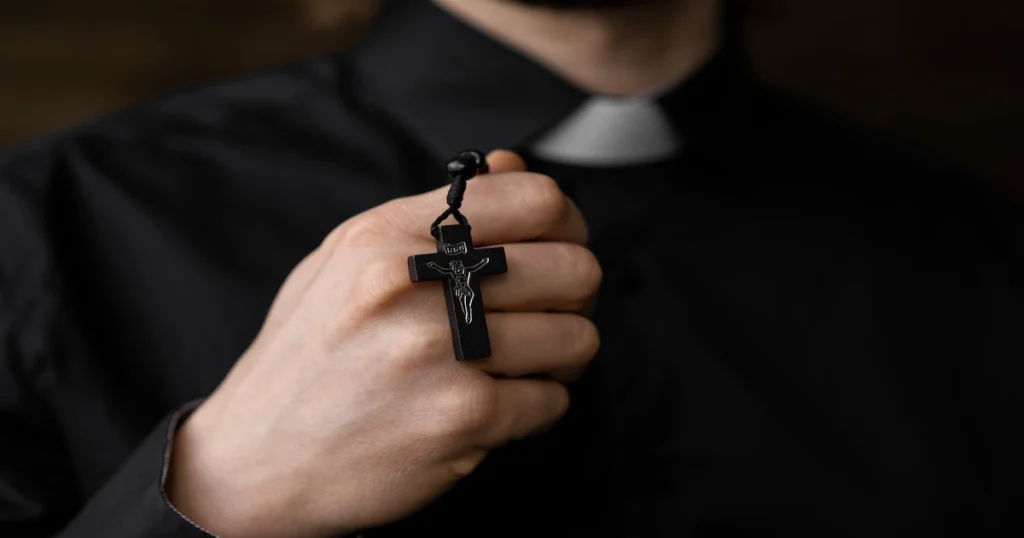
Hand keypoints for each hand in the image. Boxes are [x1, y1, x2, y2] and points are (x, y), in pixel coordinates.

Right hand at [166, 151, 601, 536]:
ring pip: (576, 338)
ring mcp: (441, 353)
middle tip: (547, 316)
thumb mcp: (347, 260)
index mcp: (389, 235)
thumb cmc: (310, 357)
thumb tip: (510, 165)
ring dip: (560, 358)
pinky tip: (496, 408)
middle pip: (574, 268)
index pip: (536, 198)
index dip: (567, 225)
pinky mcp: (460, 418)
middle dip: (574, 296)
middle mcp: (416, 284)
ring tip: (520, 366)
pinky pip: (552, 402)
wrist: (255, 461)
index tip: (557, 249)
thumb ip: (432, 214)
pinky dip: (536, 408)